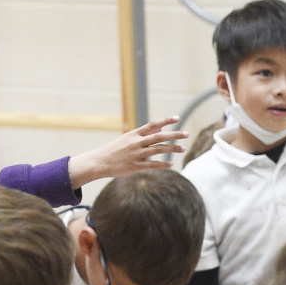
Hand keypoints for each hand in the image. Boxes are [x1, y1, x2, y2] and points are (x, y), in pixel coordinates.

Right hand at [68, 117, 189, 187]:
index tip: (177, 118)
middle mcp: (136, 142)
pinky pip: (152, 164)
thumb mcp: (128, 138)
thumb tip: (162, 129)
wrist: (99, 162)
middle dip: (174, 135)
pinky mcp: (135, 166)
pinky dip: (162, 164)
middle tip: (186, 134)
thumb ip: (145, 134)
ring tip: (182, 148)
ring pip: (158, 150)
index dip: (165, 121)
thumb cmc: (115, 150)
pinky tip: (171, 164)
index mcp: (134, 134)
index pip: (153, 125)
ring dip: (172, 149)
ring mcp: (136, 154)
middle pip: (159, 137)